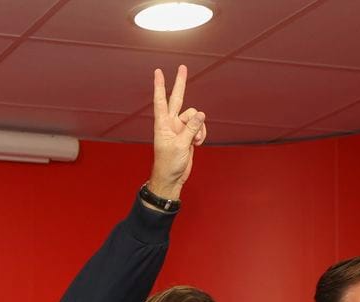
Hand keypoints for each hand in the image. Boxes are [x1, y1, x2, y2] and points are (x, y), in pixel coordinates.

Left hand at [148, 65, 206, 199]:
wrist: (171, 178)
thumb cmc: (169, 163)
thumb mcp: (180, 146)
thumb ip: (191, 129)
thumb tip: (201, 114)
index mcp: (163, 124)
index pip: (160, 101)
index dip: (160, 86)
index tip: (158, 72)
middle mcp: (171, 123)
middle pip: (177, 99)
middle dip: (180, 83)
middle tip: (182, 66)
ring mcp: (180, 128)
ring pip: (195, 116)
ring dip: (199, 127)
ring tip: (195, 141)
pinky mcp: (188, 135)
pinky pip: (199, 126)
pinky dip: (201, 133)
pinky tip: (198, 143)